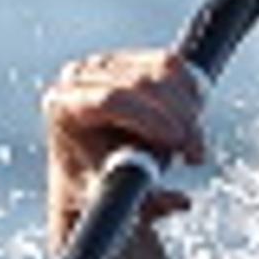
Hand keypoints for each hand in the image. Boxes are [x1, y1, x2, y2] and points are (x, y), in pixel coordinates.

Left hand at [41, 48, 208, 223]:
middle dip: (178, 119)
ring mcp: (107, 62)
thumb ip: (141, 200)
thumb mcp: (109, 197)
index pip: (111, 100)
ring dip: (188, 109)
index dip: (150, 119)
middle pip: (140, 83)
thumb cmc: (91, 186)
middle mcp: (80, 76)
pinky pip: (172, 65)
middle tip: (196, 155)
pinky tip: (193, 119)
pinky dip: (191, 91)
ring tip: (192, 146)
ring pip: (163, 70)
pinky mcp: (133, 57)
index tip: (179, 144)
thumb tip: (180, 201)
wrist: (91, 169)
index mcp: (62, 105)